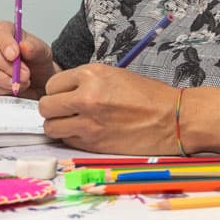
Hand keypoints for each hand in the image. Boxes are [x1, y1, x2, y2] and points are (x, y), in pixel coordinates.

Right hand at [0, 20, 57, 98]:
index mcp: (2, 31)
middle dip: (7, 66)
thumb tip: (24, 46)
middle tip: (24, 75)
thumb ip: (35, 48)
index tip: (15, 55)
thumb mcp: (42, 52)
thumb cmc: (35, 62)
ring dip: (1, 79)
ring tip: (19, 83)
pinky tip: (11, 88)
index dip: (5, 44)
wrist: (36, 82)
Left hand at [39, 64, 176, 153]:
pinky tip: (87, 134)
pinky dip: (72, 139)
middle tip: (65, 111)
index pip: (52, 84)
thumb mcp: (116, 75)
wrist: (172, 119)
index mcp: (92, 75)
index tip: (65, 96)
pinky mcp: (93, 144)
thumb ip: (88, 82)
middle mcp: (86, 97)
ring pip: (51, 127)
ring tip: (73, 124)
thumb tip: (67, 92)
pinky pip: (67, 141)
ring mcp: (88, 122)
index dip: (58, 91)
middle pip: (46, 106)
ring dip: (59, 126)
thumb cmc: (149, 96)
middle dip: (53, 109)